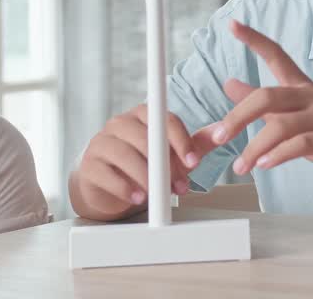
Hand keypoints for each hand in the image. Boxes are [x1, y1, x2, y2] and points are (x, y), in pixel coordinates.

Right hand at [71, 104, 216, 219]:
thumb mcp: (173, 154)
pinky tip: (138, 198)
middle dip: (166, 165)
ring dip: (147, 178)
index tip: (193, 162)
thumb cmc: (145, 163)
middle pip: (145, 137)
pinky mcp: (89, 165)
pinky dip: (125, 188)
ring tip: (160, 195)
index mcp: (143, 114)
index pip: (164, 120)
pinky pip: (106, 173)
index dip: (181, 141)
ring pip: (125, 155)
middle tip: (180, 186)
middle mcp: (120, 123)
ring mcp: (101, 142)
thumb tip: (223, 131)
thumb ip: (197, 143)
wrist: (109, 184)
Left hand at [209, 20, 312, 188]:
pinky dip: (279, 155)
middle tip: (218, 136)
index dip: (254, 40)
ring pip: (282, 125)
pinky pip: (302, 144)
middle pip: (268, 96)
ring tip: (240, 167)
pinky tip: (264, 165)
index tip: (232, 25)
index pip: (277, 55)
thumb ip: (262, 104)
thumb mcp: (294, 118)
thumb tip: (228, 82)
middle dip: (238, 116)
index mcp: (302, 88)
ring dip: (255, 147)